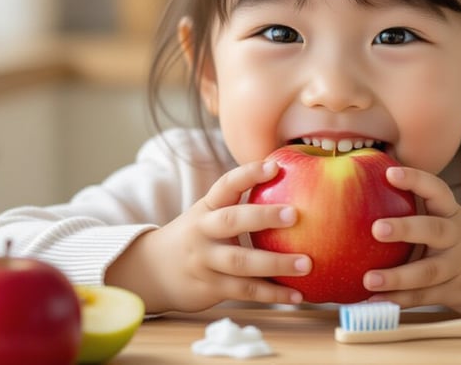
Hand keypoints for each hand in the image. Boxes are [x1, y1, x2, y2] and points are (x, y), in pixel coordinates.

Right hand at [107, 160, 311, 312]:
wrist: (153, 272)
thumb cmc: (195, 237)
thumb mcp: (207, 215)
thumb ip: (238, 205)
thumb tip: (288, 185)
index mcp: (206, 208)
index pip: (226, 185)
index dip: (249, 174)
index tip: (274, 166)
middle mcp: (203, 232)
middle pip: (231, 221)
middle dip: (263, 216)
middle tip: (294, 214)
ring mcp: (205, 261)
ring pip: (241, 262)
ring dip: (275, 263)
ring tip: (306, 264)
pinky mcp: (211, 287)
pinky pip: (245, 291)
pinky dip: (273, 294)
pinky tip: (297, 294)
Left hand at [362, 166, 460, 315]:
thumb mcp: (451, 220)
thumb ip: (419, 208)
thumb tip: (368, 188)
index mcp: (453, 214)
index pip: (437, 191)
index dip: (415, 180)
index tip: (390, 172)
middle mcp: (457, 238)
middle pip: (435, 230)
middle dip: (406, 229)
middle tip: (377, 228)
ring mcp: (457, 267)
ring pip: (428, 271)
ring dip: (397, 277)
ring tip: (369, 279)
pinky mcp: (453, 292)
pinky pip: (425, 296)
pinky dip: (400, 300)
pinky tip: (376, 300)